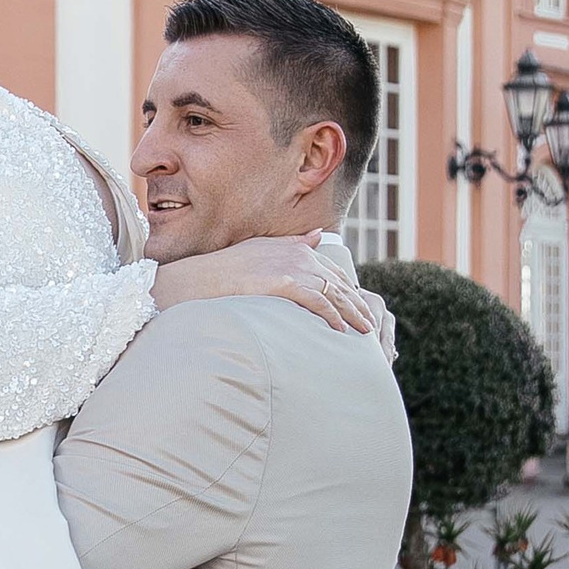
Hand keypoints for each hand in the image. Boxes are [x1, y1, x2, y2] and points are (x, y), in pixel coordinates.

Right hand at [153, 230, 379, 333]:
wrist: (199, 280)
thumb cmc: (224, 270)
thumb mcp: (261, 249)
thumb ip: (293, 244)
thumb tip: (318, 236)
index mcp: (295, 249)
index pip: (332, 272)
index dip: (349, 292)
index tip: (360, 309)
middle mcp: (298, 254)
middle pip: (339, 282)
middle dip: (357, 304)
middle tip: (370, 325)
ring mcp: (292, 268)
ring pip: (334, 292)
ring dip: (352, 313)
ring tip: (363, 332)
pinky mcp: (284, 283)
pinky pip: (317, 301)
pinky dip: (331, 315)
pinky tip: (339, 330)